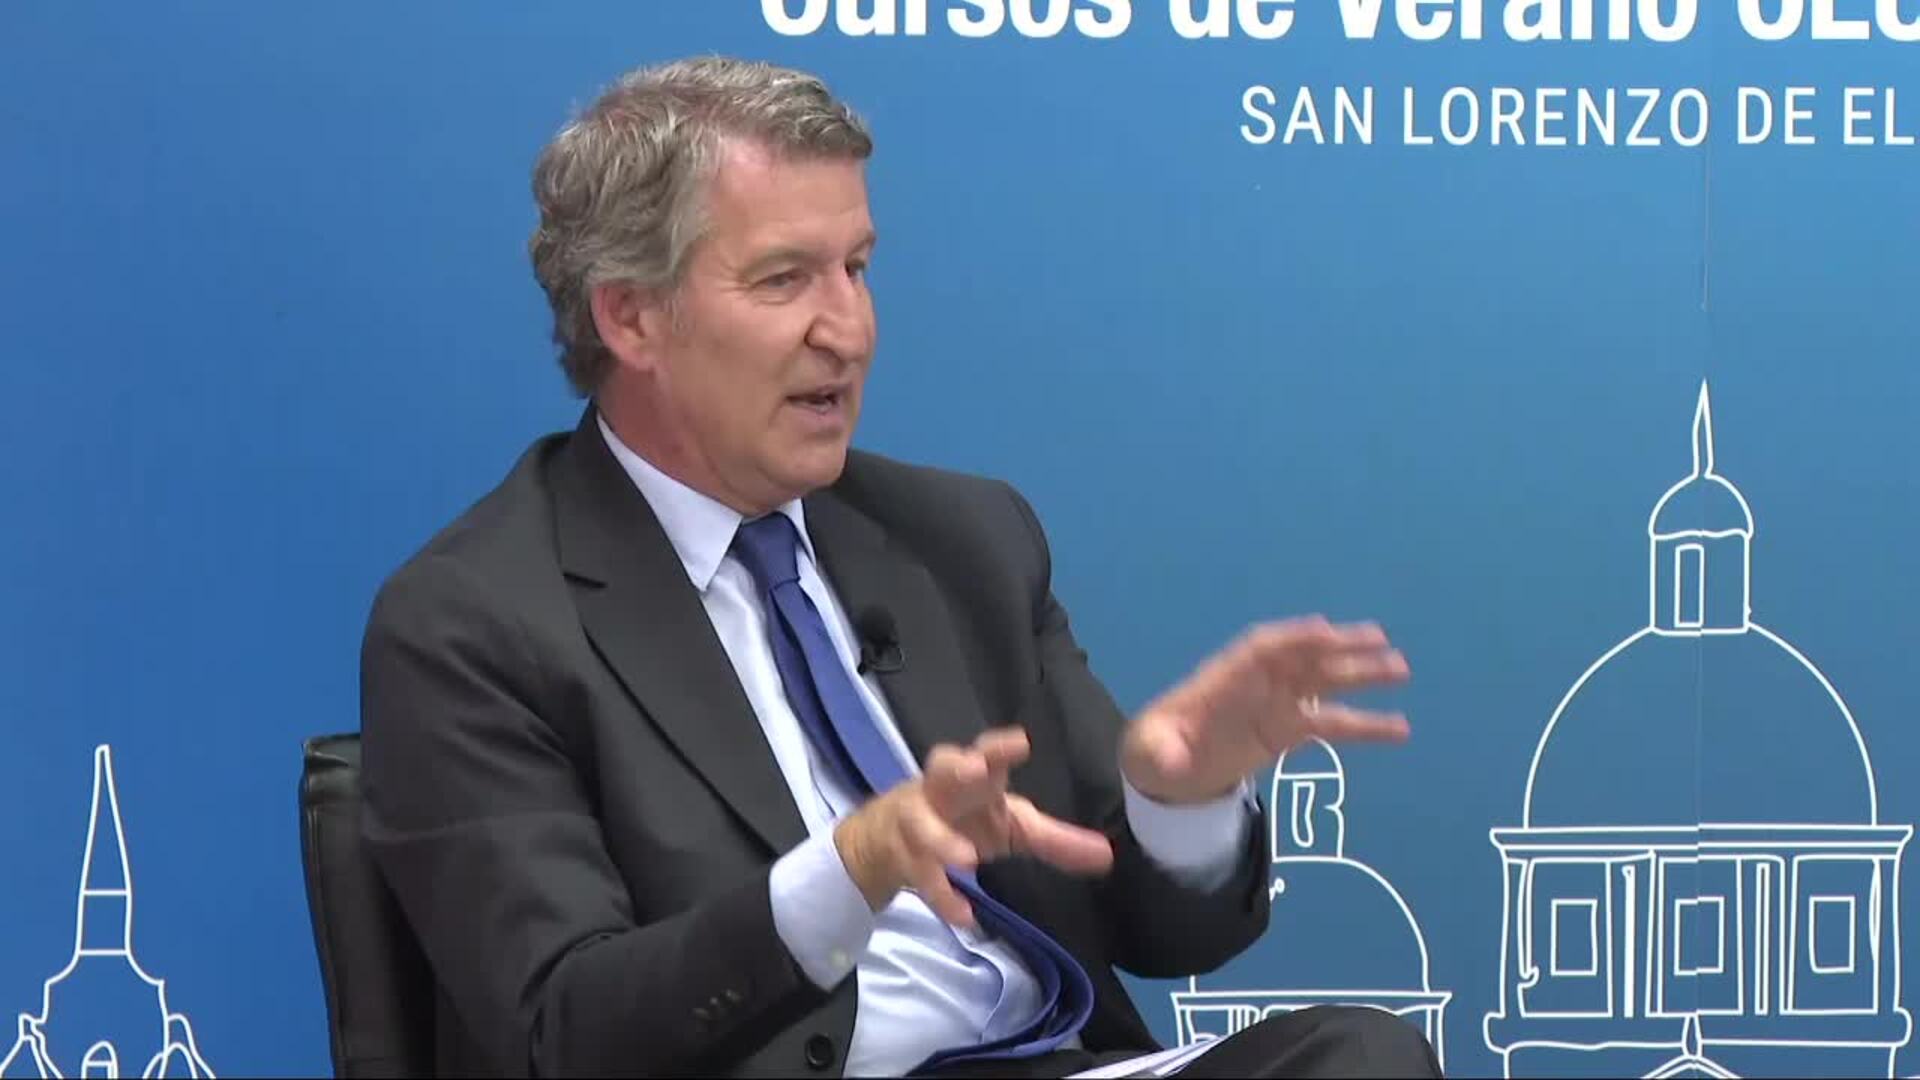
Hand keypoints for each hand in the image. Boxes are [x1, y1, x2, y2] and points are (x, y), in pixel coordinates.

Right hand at [834, 727, 1113, 926]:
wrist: (886, 842)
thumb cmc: (962, 821)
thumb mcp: (1011, 828)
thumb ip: (1056, 841)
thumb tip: (1107, 856)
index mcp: (974, 779)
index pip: (986, 753)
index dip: (1000, 747)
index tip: (1021, 742)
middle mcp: (942, 791)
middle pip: (942, 768)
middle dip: (958, 767)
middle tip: (976, 770)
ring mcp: (916, 822)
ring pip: (922, 824)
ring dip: (942, 839)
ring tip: (967, 859)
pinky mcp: (903, 858)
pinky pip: (920, 876)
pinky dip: (942, 896)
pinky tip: (964, 917)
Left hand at [1121, 616, 1410, 804]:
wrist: (1169, 770)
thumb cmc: (1157, 747)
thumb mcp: (1148, 751)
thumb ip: (1161, 753)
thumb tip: (1172, 762)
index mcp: (1222, 677)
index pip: (1261, 648)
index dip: (1292, 638)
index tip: (1323, 630)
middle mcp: (1257, 683)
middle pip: (1302, 657)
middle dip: (1337, 646)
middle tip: (1378, 639)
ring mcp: (1278, 704)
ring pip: (1325, 682)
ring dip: (1361, 673)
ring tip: (1400, 668)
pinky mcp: (1291, 730)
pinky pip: (1333, 723)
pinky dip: (1365, 724)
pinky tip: (1399, 727)